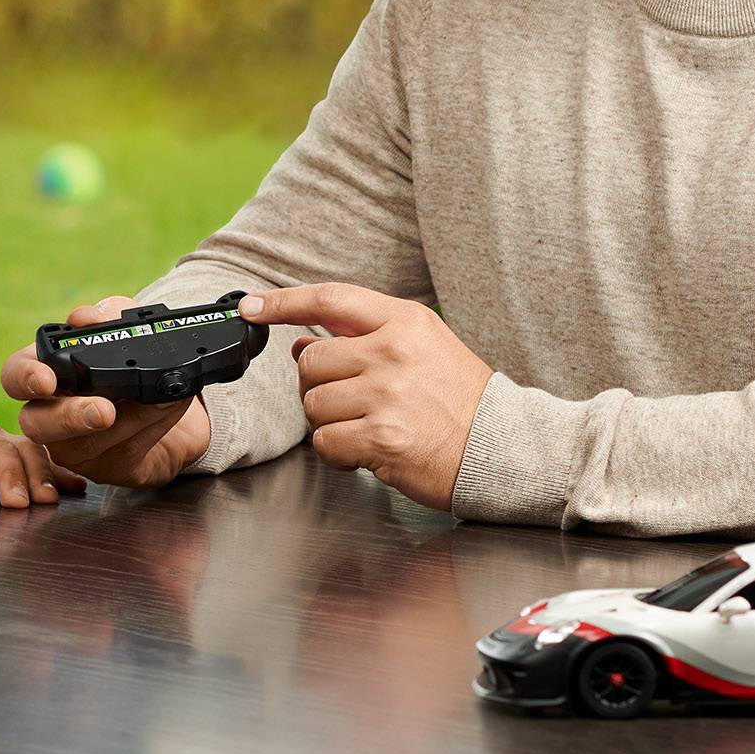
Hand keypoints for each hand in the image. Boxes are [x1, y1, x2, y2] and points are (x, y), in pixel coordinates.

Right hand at [1, 295, 215, 488]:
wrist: (170, 395)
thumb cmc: (131, 359)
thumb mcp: (125, 327)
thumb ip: (107, 314)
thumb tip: (87, 318)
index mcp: (44, 372)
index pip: (14, 376)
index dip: (24, 379)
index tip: (46, 380)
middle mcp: (49, 413)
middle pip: (35, 425)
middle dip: (69, 418)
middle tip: (104, 410)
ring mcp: (74, 447)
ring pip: (84, 445)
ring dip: (127, 420)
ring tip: (154, 398)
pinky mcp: (106, 468)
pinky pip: (121, 455)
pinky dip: (148, 428)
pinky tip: (164, 408)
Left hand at [241, 285, 490, 510]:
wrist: (504, 448)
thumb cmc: (461, 401)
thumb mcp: (424, 349)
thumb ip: (365, 340)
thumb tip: (302, 344)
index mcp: (405, 322)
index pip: (331, 299)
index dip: (283, 302)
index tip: (250, 306)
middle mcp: (393, 352)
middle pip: (311, 364)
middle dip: (320, 388)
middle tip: (352, 403)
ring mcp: (387, 394)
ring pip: (314, 405)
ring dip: (332, 424)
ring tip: (370, 427)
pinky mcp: (381, 437)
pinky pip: (326, 443)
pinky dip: (339, 454)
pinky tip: (370, 451)